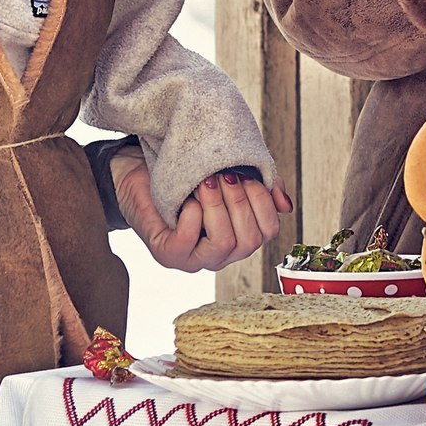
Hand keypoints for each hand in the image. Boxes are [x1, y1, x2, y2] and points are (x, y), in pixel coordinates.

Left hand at [112, 152, 293, 273]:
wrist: (140, 168)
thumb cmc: (185, 172)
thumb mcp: (227, 173)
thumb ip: (259, 186)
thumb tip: (285, 206)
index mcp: (240, 235)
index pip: (269, 230)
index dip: (263, 200)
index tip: (246, 173)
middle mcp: (220, 253)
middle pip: (250, 240)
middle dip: (238, 200)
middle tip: (222, 173)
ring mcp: (194, 258)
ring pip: (223, 244)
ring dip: (216, 206)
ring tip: (204, 182)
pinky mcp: (167, 254)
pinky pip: (186, 244)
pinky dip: (190, 217)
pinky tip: (186, 200)